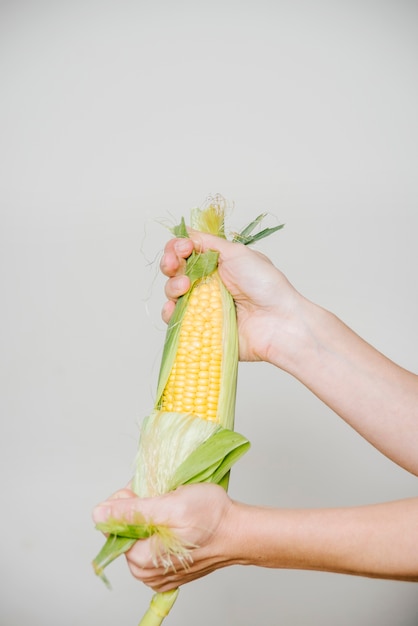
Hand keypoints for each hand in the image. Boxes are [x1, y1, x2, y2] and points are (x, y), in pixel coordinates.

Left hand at [93, 483, 236, 591]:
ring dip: (151, 516)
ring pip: (139, 535)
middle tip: (163, 496)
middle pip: (125, 531)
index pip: (113, 525)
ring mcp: (158, 573)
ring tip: (171, 506)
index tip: (147, 491)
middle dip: (139, 509)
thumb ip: (132, 511)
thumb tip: (99, 513)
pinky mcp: (168, 568)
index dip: (128, 502)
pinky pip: (153, 542)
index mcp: (141, 561)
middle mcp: (146, 573)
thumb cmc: (212, 518)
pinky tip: (176, 519)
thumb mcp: (169, 506)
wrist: (240, 531)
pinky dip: (160, 526)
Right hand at [160, 231, 305, 365]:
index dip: (178, 248)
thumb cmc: (266, 285)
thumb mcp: (237, 253)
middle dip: (170, 264)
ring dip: (172, 286)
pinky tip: (174, 307)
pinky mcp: (201, 327)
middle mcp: (208, 283)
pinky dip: (170, 312)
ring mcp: (203, 306)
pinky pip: (176, 319)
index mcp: (218, 263)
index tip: (183, 248)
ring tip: (185, 287)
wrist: (278, 321)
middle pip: (175, 271)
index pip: (186, 251)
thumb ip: (208, 242)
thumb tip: (186, 232)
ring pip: (172, 293)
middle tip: (175, 264)